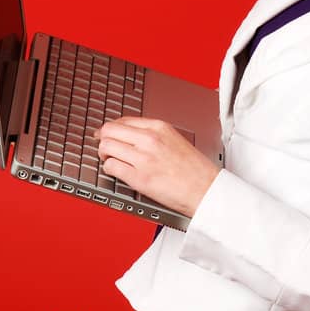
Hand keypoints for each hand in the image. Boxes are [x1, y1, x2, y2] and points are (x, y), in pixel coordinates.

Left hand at [92, 117, 221, 217]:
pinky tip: (116, 172)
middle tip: (103, 148)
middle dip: (103, 140)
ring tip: (109, 160)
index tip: (106, 134)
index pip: (123, 120)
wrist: (207, 190)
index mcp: (159, 128)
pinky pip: (111, 168)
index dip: (110, 128)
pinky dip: (109, 170)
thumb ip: (154, 136)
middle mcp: (149, 140)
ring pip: (106, 148)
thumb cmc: (196, 170)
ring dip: (104, 155)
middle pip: (109, 131)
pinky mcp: (139, 178)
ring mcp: (143, 158)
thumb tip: (132, 136)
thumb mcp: (176, 140)